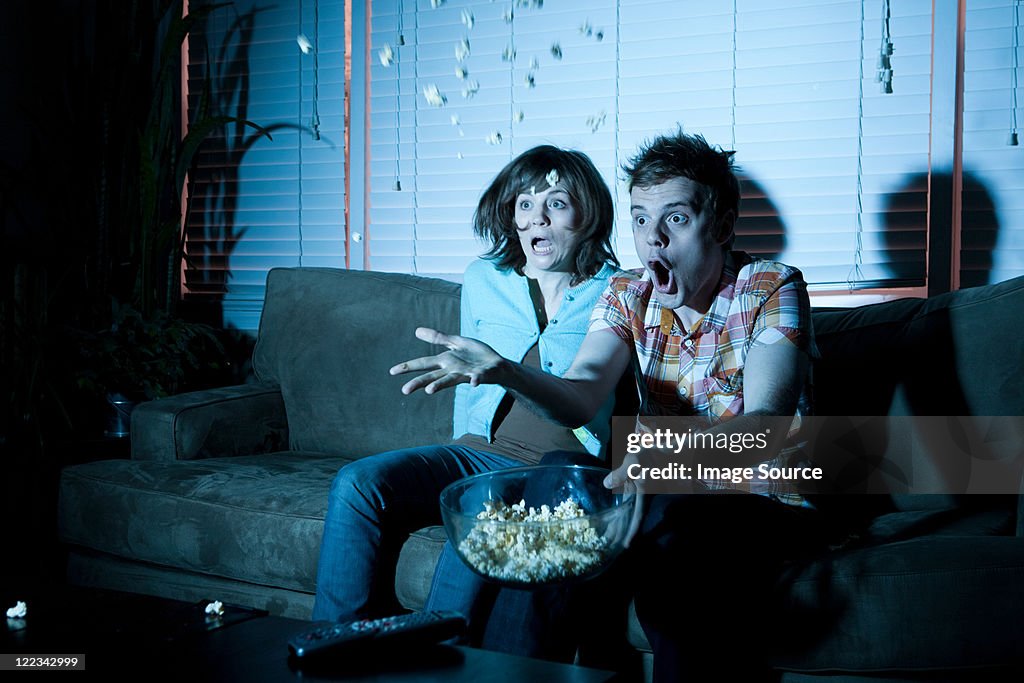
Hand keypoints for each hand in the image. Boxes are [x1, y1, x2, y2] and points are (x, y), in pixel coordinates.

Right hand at [389, 327, 504, 395]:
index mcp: (446, 361)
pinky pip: (478, 378)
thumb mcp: (456, 342)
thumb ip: (438, 338)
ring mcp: (467, 374)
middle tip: (405, 390)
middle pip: (433, 376)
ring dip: (440, 385)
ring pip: (451, 380)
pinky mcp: (482, 375)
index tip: (392, 372)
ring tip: (429, 391)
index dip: (408, 367)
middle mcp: (453, 370)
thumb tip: (417, 330)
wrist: (499, 365)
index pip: (423, 363)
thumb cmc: (477, 356)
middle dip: (419, 382)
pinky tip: (473, 383)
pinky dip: (475, 381)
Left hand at [603, 453, 645, 547]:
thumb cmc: (646, 454)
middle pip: (631, 518)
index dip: (633, 531)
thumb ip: (621, 473)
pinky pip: (626, 506)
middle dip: (622, 532)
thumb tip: (606, 484)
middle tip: (609, 545)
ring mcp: (637, 494)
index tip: (626, 545)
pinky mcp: (633, 490)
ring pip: (628, 513)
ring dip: (619, 525)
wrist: (654, 447)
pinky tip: (611, 520)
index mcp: (643, 492)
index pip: (638, 515)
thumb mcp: (633, 461)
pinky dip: (618, 514)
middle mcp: (641, 497)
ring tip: (607, 537)